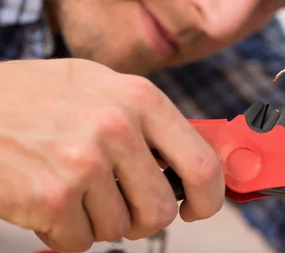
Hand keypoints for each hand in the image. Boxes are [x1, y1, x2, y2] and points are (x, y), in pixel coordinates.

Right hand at [0, 59, 223, 251]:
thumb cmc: (36, 96)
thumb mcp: (101, 86)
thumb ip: (148, 117)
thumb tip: (196, 150)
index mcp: (141, 99)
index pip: (202, 162)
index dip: (209, 196)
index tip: (198, 207)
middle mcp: (118, 128)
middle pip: (161, 209)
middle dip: (143, 217)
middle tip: (123, 205)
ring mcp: (85, 163)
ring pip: (120, 229)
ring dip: (99, 219)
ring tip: (73, 187)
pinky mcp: (52, 197)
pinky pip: (81, 241)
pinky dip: (66, 231)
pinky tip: (49, 198)